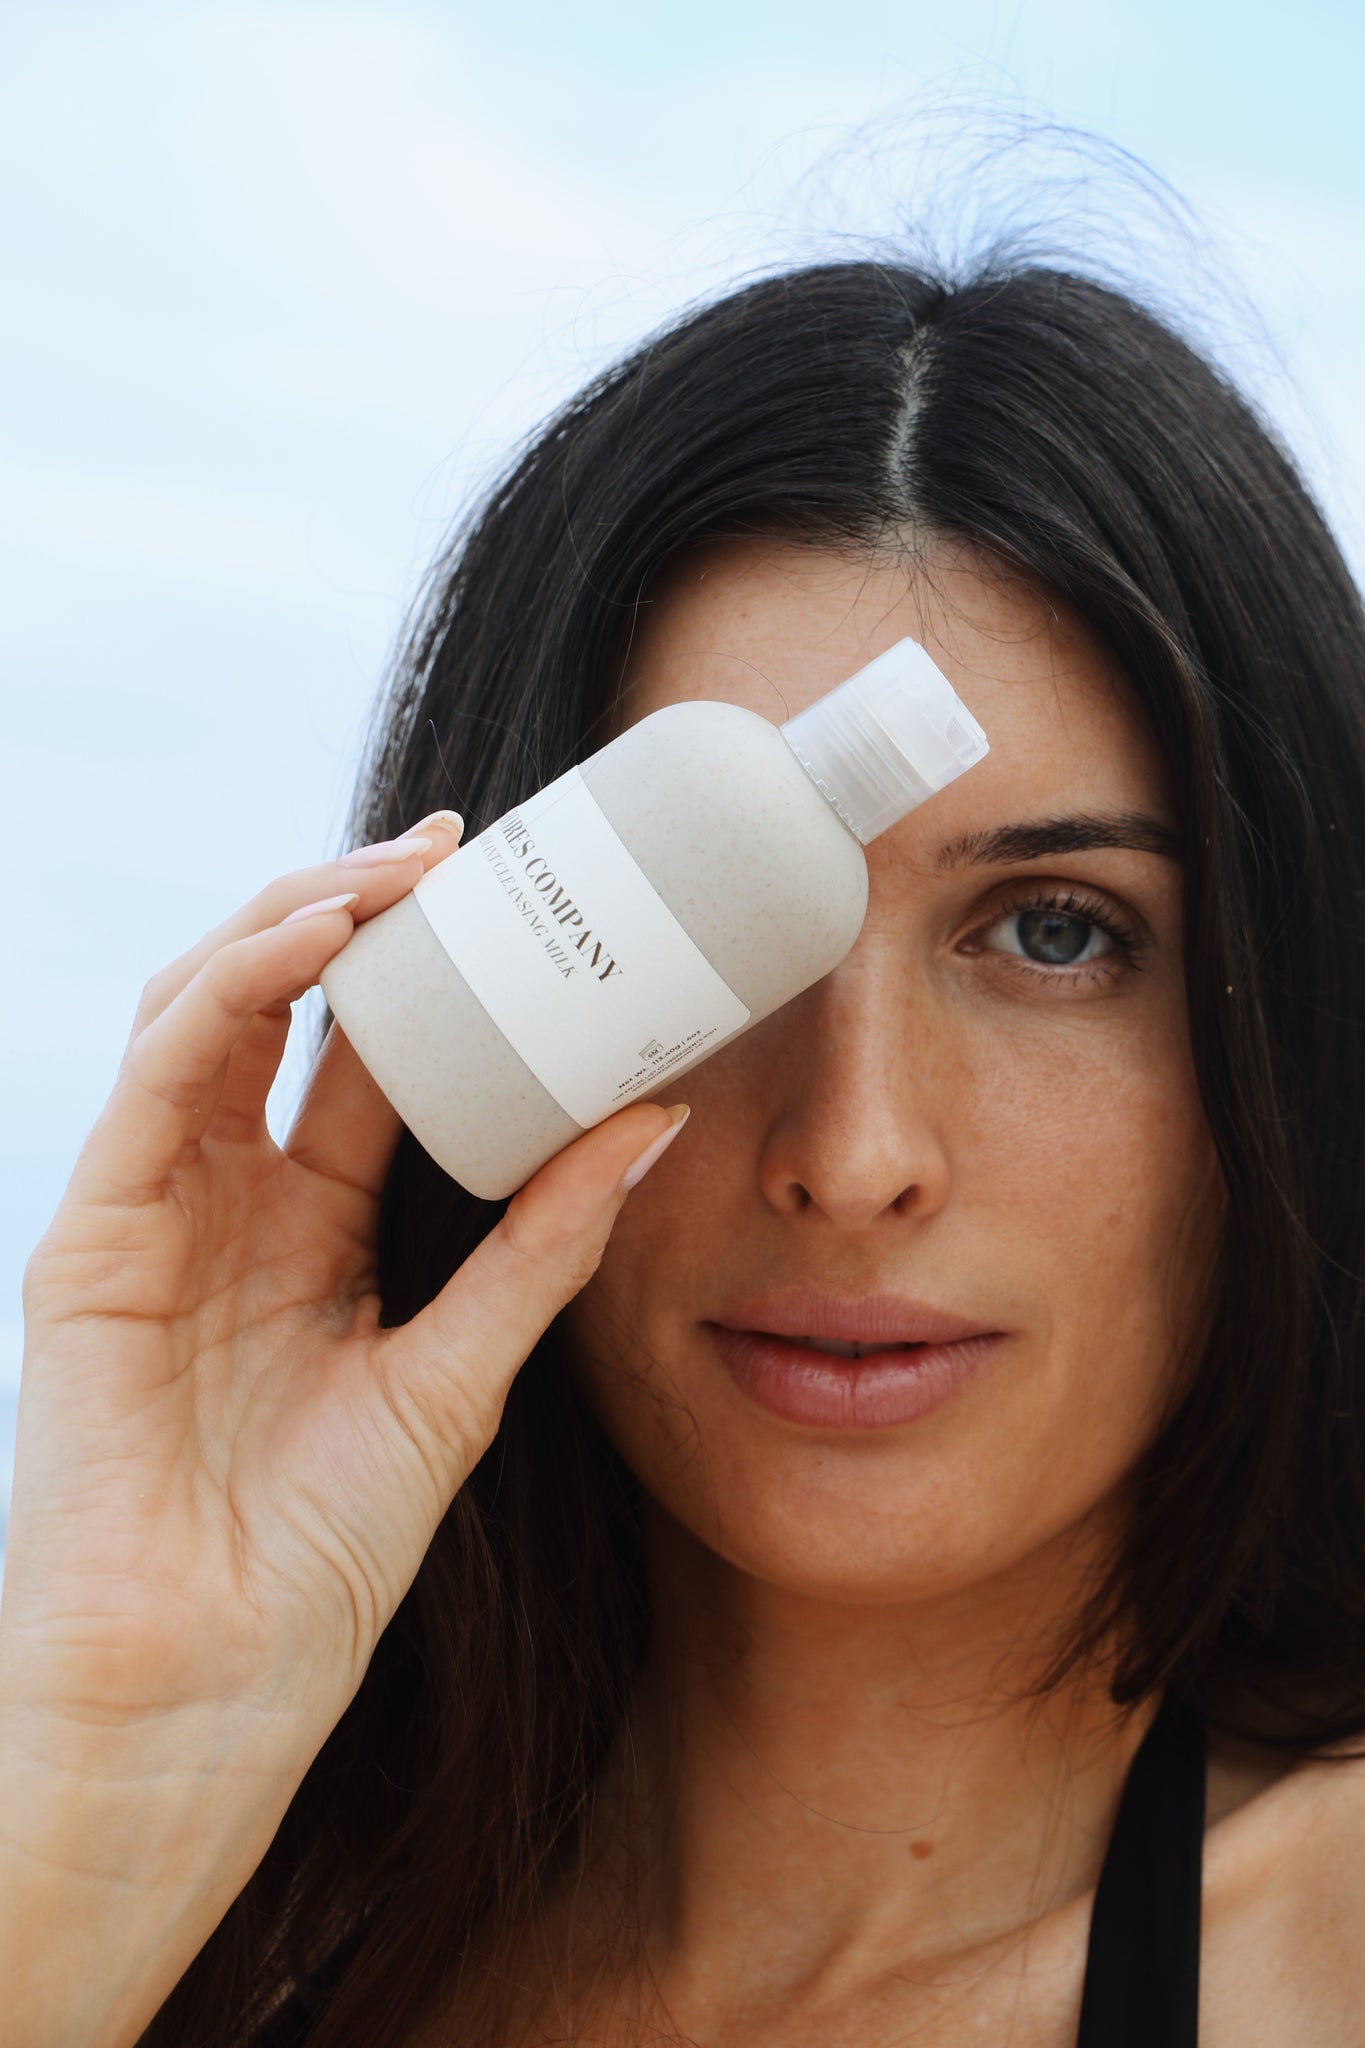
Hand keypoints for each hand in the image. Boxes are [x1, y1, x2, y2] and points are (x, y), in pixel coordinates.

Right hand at [1, 813, 687, 2045]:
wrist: (210, 1688)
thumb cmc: (323, 1556)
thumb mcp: (460, 1374)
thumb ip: (544, 1247)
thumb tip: (659, 1124)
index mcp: (309, 1227)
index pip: (364, 1060)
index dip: (429, 971)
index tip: (518, 899)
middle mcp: (225, 1198)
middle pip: (281, 1007)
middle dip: (360, 914)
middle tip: (460, 853)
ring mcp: (152, 1206)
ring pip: (207, 1009)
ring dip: (294, 921)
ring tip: (398, 874)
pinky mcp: (91, 1233)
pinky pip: (156, 1072)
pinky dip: (230, 990)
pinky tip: (315, 943)